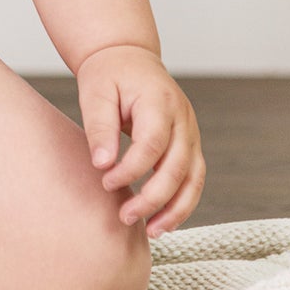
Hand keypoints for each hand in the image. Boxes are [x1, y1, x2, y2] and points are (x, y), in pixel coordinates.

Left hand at [76, 43, 204, 238]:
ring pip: (194, 178)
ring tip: (151, 231)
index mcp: (159, 101)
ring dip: (176, 209)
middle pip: (177, 166)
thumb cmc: (109, 74)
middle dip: (153, 197)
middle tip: (125, 216)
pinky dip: (182, 202)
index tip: (105, 182)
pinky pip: (193, 178)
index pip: (152, 144)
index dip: (131, 169)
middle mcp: (183, 118)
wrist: (128, 57)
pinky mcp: (190, 144)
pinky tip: (163, 222)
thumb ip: (100, 127)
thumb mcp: (96, 92)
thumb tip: (102, 165)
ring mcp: (191, 131)